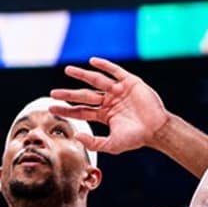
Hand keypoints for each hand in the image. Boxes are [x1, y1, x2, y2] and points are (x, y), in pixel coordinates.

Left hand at [48, 57, 168, 155]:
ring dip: (82, 75)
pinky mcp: (130, 82)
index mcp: (104, 115)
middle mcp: (109, 101)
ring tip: (68, 70)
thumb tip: (75, 136)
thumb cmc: (136, 138)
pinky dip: (105, 66)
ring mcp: (119, 91)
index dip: (66, 109)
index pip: (81, 110)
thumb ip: (93, 142)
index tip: (51, 107)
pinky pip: (115, 71)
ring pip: (97, 80)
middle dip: (69, 94)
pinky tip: (93, 62)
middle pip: (85, 95)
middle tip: (53, 93)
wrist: (156, 130)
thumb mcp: (111, 144)